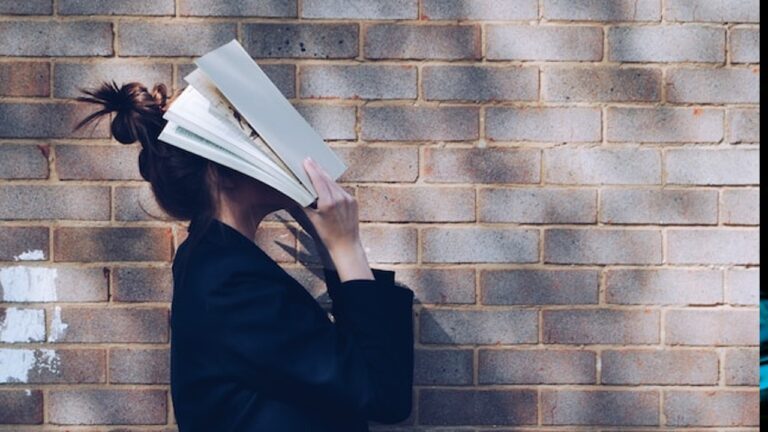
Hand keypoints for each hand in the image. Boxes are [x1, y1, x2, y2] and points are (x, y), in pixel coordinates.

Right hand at [293, 157, 373, 281]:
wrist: (346, 244)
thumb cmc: (328, 235)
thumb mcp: (313, 220)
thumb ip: (306, 205)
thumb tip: (299, 193)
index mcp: (328, 203)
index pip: (319, 181)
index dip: (312, 169)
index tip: (307, 161)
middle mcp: (340, 198)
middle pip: (326, 179)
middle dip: (318, 169)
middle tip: (310, 160)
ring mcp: (348, 199)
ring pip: (334, 183)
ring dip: (325, 176)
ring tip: (317, 169)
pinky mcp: (353, 201)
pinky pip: (341, 190)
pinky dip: (333, 186)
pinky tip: (327, 183)